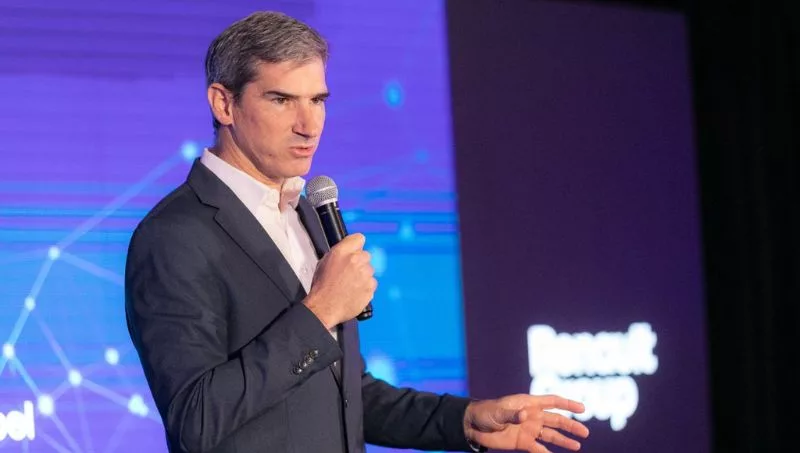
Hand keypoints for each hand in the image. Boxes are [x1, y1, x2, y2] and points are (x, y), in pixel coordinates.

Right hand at [304, 233, 376, 327]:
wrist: (325, 307)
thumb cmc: (322, 287)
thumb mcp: (325, 262)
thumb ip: (340, 253)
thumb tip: (348, 250)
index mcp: (343, 252)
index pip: (359, 238)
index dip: (356, 246)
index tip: (355, 251)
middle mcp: (356, 260)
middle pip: (366, 255)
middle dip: (360, 262)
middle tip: (350, 272)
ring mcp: (365, 274)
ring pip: (370, 270)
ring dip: (363, 275)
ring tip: (350, 284)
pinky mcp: (370, 287)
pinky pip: (372, 283)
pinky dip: (366, 287)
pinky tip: (355, 291)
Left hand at [463, 394, 588, 452]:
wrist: (474, 426)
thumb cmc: (486, 413)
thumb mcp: (498, 412)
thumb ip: (512, 414)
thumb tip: (525, 415)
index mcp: (528, 403)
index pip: (552, 401)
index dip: (567, 404)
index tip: (582, 408)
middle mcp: (533, 416)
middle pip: (556, 420)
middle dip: (571, 425)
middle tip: (585, 432)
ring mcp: (530, 429)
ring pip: (551, 435)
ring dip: (564, 440)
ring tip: (577, 446)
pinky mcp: (524, 443)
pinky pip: (539, 449)